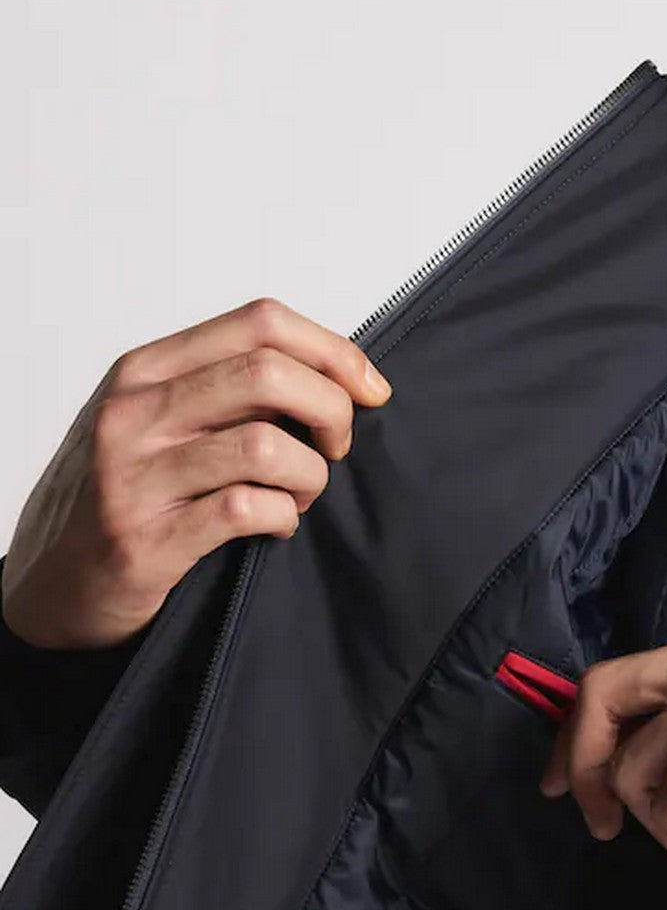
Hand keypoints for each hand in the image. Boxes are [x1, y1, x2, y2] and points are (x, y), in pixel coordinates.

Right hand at [1, 296, 392, 649]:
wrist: (54, 586)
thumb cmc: (122, 501)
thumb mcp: (159, 424)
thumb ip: (226, 393)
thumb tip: (334, 379)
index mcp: (145, 370)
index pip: (259, 323)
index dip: (333, 351)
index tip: (369, 390)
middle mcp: (134, 412)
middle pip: (268, 372)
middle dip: (331, 411)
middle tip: (336, 449)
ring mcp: (134, 475)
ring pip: (266, 445)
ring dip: (309, 476)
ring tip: (300, 496)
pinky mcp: (147, 539)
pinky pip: (246, 509)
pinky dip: (282, 517)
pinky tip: (276, 525)